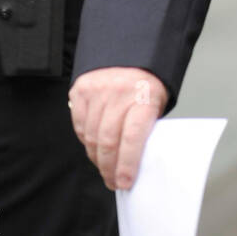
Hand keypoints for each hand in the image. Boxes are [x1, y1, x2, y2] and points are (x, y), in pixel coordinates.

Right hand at [68, 66, 167, 189]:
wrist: (132, 53)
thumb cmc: (148, 85)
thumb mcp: (157, 105)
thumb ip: (145, 130)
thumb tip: (135, 164)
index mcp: (143, 97)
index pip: (132, 137)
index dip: (127, 164)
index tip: (125, 182)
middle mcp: (118, 93)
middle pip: (107, 141)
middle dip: (109, 168)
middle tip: (113, 182)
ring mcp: (97, 90)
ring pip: (90, 136)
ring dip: (97, 158)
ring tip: (105, 167)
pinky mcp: (80, 90)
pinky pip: (79, 124)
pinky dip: (85, 140)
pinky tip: (94, 147)